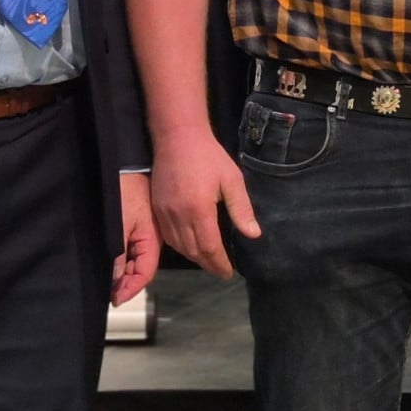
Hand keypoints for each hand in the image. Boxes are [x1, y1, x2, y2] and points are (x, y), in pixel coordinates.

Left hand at [111, 172, 160, 305]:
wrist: (124, 165)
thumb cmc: (124, 190)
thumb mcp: (119, 224)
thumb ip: (118, 254)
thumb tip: (115, 281)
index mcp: (152, 241)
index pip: (145, 274)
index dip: (130, 289)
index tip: (115, 300)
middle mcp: (151, 240)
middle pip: (139, 270)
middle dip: (124, 283)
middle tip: (106, 293)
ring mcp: (143, 234)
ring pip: (133, 261)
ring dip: (121, 273)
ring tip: (105, 282)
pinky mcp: (135, 227)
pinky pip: (129, 250)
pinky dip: (119, 260)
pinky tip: (109, 264)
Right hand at [149, 125, 259, 278]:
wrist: (177, 137)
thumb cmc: (209, 156)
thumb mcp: (231, 180)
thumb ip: (242, 209)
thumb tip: (254, 235)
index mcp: (199, 210)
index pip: (209, 247)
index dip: (219, 263)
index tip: (229, 273)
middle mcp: (178, 216)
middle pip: (193, 251)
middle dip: (208, 264)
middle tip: (221, 271)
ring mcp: (164, 213)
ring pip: (179, 246)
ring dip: (194, 258)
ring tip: (209, 262)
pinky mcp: (156, 208)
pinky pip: (167, 237)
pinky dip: (180, 247)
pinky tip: (190, 247)